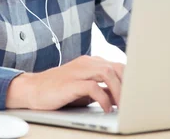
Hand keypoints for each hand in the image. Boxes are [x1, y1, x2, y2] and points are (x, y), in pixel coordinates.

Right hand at [5, 55, 123, 112]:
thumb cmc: (59, 90)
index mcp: (91, 62)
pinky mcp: (70, 83)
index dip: (130, 80)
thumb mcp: (84, 90)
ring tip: (123, 106)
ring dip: (119, 91)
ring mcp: (78, 71)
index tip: (137, 94)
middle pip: (116, 67)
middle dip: (128, 84)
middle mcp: (86, 63)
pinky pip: (93, 87)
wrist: (32, 89)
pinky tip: (106, 108)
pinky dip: (103, 98)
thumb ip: (102, 89)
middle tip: (132, 101)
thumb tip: (121, 97)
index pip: (118, 66)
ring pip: (107, 73)